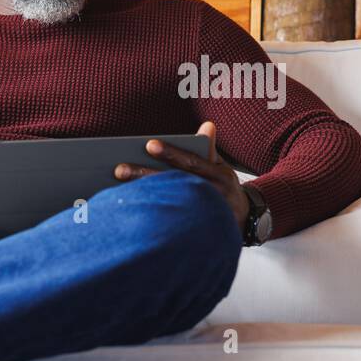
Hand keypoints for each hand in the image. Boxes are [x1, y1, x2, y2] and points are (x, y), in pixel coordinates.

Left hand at [114, 121, 249, 229]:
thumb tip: (207, 126)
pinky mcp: (193, 234)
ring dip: (143, 198)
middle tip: (119, 169)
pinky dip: (148, 218)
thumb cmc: (225, 190)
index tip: (149, 144)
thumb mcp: (222, 169)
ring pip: (169, 207)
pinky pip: (167, 225)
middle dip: (146, 177)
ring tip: (116, 190)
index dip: (172, 153)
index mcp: (220, 177)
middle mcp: (213, 197)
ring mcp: (203, 217)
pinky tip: (128, 211)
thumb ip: (210, 150)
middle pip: (175, 185)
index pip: (192, 163)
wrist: (244, 223)